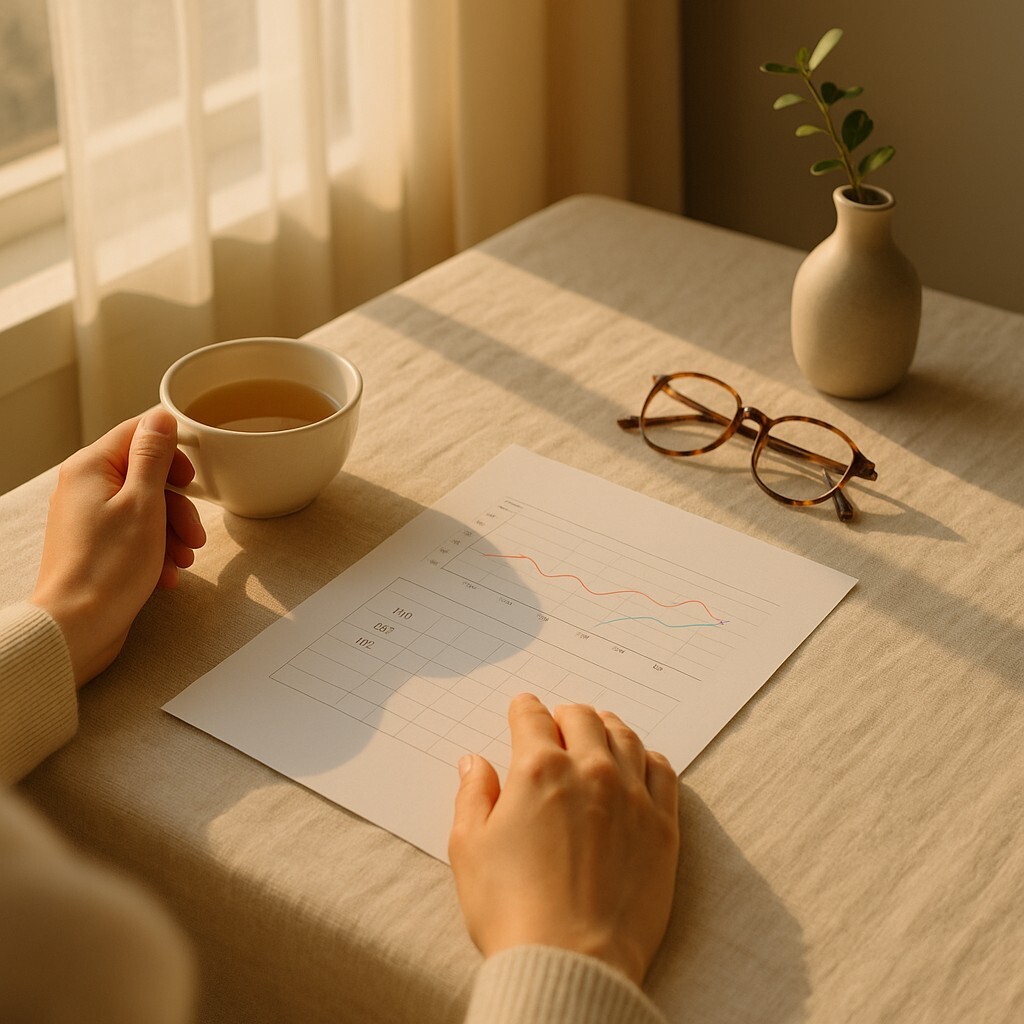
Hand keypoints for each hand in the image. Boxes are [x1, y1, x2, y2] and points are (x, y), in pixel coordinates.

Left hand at [30, 408, 205, 686]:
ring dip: (172, 530)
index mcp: (91, 467)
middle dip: (178, 503)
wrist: (77, 626)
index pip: (138, 433)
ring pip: (145, 507)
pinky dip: (156, 549)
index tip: (193, 477)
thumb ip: (154, 456)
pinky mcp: (96, 545)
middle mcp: (84, 486)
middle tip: (194, 531)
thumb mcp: (144, 503)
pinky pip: (135, 533)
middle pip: (146, 474)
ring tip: (184, 558)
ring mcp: (88, 517)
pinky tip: (166, 573)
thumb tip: (161, 418)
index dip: (173, 452)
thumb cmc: (108, 569)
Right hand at [449, 693, 679, 986]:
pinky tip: (638, 763)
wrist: (571, 964)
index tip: (523, 712)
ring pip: (625, 736)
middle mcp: (590, 771)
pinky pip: (662, 771)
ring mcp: (631, 796)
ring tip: (599, 733)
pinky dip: (647, 757)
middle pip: (583, 718)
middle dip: (565, 715)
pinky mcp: (662, 826)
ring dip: (607, 728)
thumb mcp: (469, 850)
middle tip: (559, 724)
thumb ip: (473, 796)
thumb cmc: (512, 912)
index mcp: (538, 770)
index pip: (532, 717)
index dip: (524, 711)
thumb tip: (475, 764)